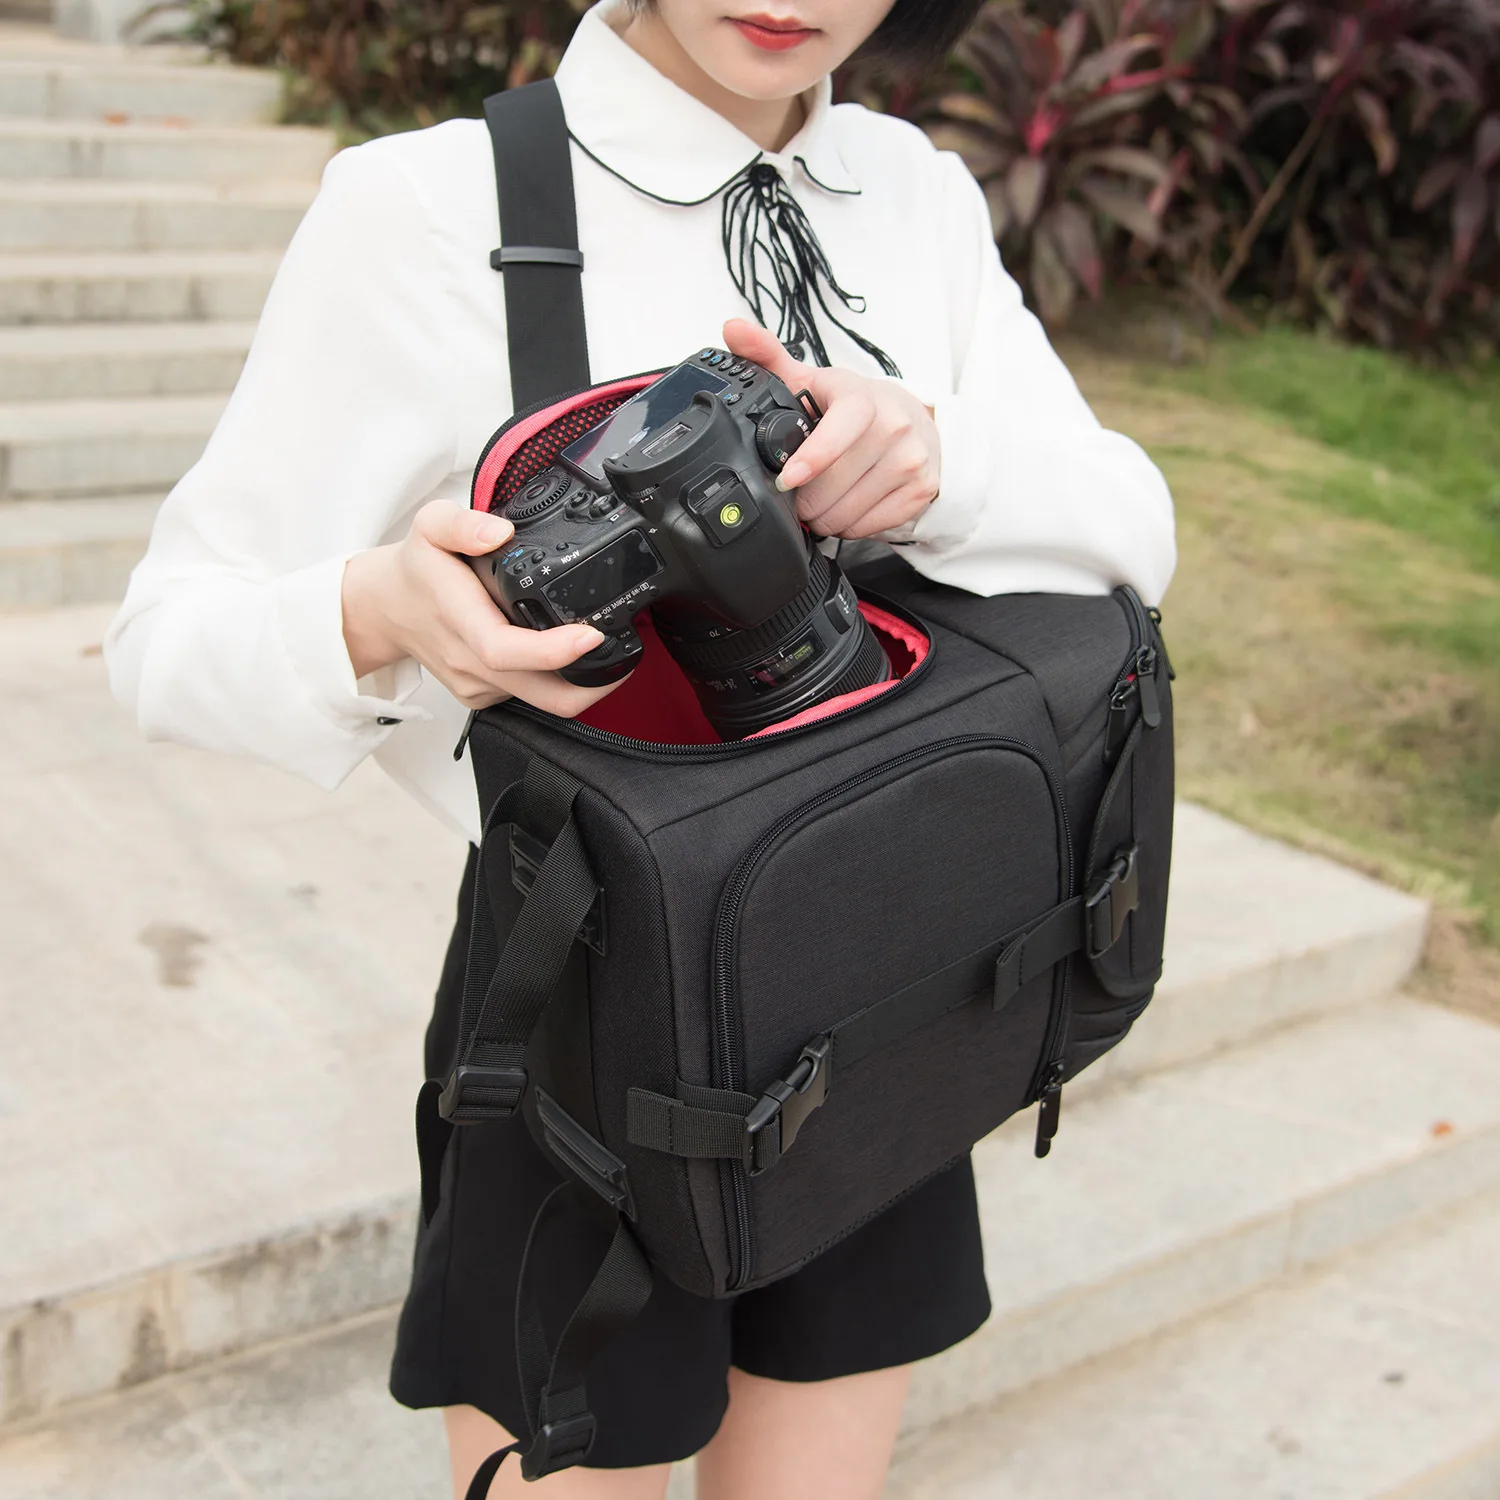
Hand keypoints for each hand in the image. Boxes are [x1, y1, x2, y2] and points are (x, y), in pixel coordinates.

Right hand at [341, 500, 623, 714]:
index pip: (508, 650)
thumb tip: (499, 531)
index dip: (555, 651)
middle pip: (543, 695)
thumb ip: (462, 522)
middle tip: (629, 652)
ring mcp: (478, 684)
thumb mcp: (429, 525)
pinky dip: (556, 682)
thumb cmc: (415, 569)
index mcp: (460, 620)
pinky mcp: (482, 696)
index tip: (592, 634)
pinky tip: (565, 655)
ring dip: (582, 683)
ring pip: (543, 702)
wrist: (384, 609)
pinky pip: (530, 699)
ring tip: (606, 649)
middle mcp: (471, 661)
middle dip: (595, 684)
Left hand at [723, 319, 939, 539]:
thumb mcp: (815, 381)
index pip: (842, 426)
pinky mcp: (920, 490)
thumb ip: (770, 358)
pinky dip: (848, 526)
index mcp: (862, 397)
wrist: (917, 422)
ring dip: (824, 516)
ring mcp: (911, 460)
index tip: (789, 478)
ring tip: (823, 497)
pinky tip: (847, 505)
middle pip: (832, 486)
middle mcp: (894, 425)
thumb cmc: (856, 407)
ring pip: (846, 513)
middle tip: (799, 490)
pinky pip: (867, 527)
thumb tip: (732, 330)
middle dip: (804, 499)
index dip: (814, 456)